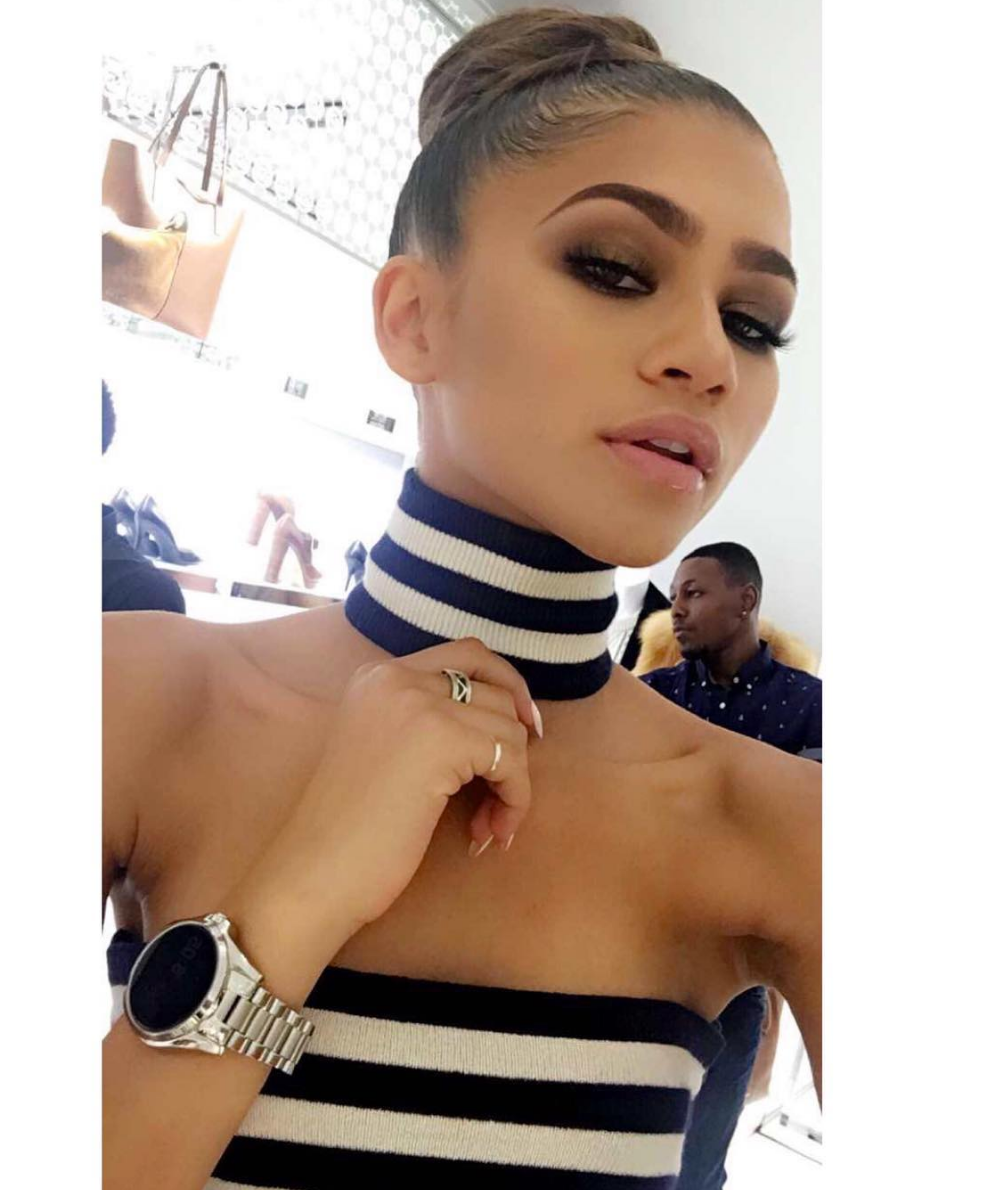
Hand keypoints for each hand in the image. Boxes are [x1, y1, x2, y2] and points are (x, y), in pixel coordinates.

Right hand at [246, 638, 540, 947]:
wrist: (314, 873)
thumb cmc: (350, 829)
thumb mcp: (385, 750)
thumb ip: (430, 722)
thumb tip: (515, 719)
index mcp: (377, 676)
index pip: (468, 654)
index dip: (507, 689)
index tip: (523, 730)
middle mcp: (397, 678)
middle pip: (496, 691)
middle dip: (513, 744)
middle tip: (503, 796)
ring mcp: (419, 704)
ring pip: (510, 728)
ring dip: (512, 783)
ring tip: (487, 826)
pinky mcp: (442, 739)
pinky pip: (511, 761)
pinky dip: (514, 800)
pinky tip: (487, 833)